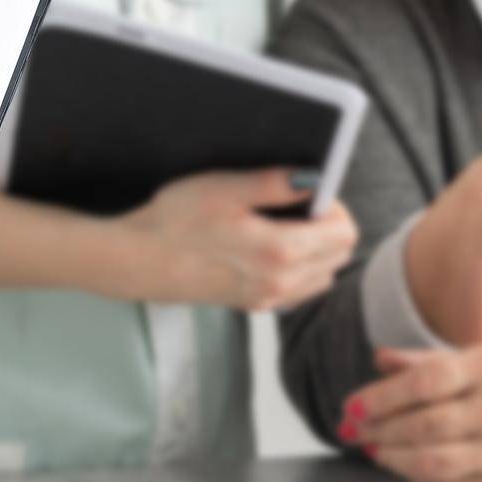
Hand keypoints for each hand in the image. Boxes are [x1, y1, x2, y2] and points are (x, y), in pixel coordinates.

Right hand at [116, 169, 358, 310]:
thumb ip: (274, 183)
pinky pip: (298, 289)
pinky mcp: (253, 305)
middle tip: (292, 204)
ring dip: (315, 248)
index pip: (344, 233)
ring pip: (322, 275)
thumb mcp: (224, 188)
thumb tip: (314, 176)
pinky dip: (298, 267)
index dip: (333, 205)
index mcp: (280, 253)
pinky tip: (268, 247)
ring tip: (279, 224)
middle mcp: (281, 283)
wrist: (137, 260)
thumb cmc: (174, 221)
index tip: (306, 191)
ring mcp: (267, 299)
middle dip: (327, 226)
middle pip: (339, 256)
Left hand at [341, 346, 481, 481]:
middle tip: (352, 430)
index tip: (350, 405)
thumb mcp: (480, 357)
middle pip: (424, 426)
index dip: (381, 397)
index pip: (423, 382)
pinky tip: (403, 467)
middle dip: (379, 430)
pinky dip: (420, 480)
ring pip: (434, 463)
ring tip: (373, 448)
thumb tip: (378, 359)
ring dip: (393, 458)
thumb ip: (425, 359)